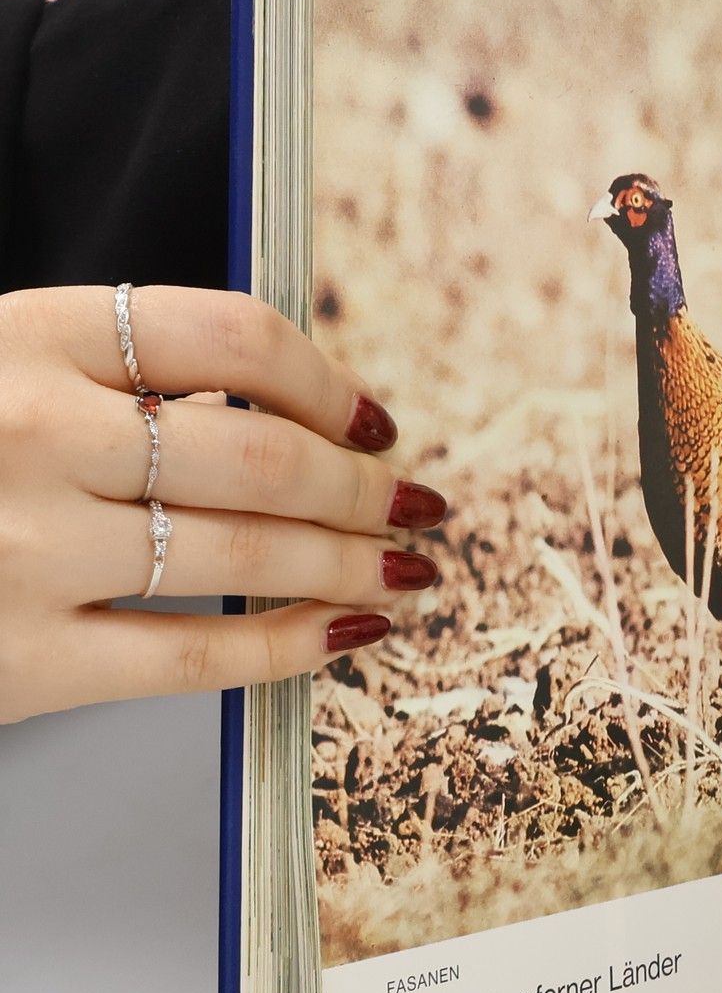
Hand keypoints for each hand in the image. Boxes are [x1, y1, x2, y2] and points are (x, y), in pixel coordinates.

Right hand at [0, 283, 446, 723]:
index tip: (371, 419)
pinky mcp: (20, 658)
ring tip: (408, 568)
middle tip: (412, 504)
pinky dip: (295, 643)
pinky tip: (347, 629)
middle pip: (260, 452)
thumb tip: (284, 407)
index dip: (325, 381)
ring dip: (356, 561)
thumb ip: (114, 374)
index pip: (229, 335)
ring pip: (248, 550)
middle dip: (363, 486)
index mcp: (21, 335)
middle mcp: (26, 430)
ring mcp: (22, 548)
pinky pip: (200, 653)